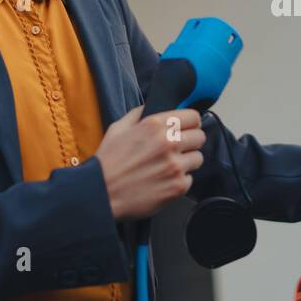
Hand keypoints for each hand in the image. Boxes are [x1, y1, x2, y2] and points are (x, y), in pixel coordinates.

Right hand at [93, 105, 205, 220]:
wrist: (101, 193)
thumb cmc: (107, 162)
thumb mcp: (118, 128)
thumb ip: (140, 114)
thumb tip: (154, 106)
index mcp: (156, 125)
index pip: (193, 116)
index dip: (190, 123)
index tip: (186, 128)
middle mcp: (169, 142)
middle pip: (200, 137)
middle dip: (190, 142)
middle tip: (178, 149)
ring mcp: (176, 165)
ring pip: (198, 158)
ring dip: (187, 162)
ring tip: (169, 166)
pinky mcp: (178, 186)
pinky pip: (190, 179)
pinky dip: (179, 181)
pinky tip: (163, 181)